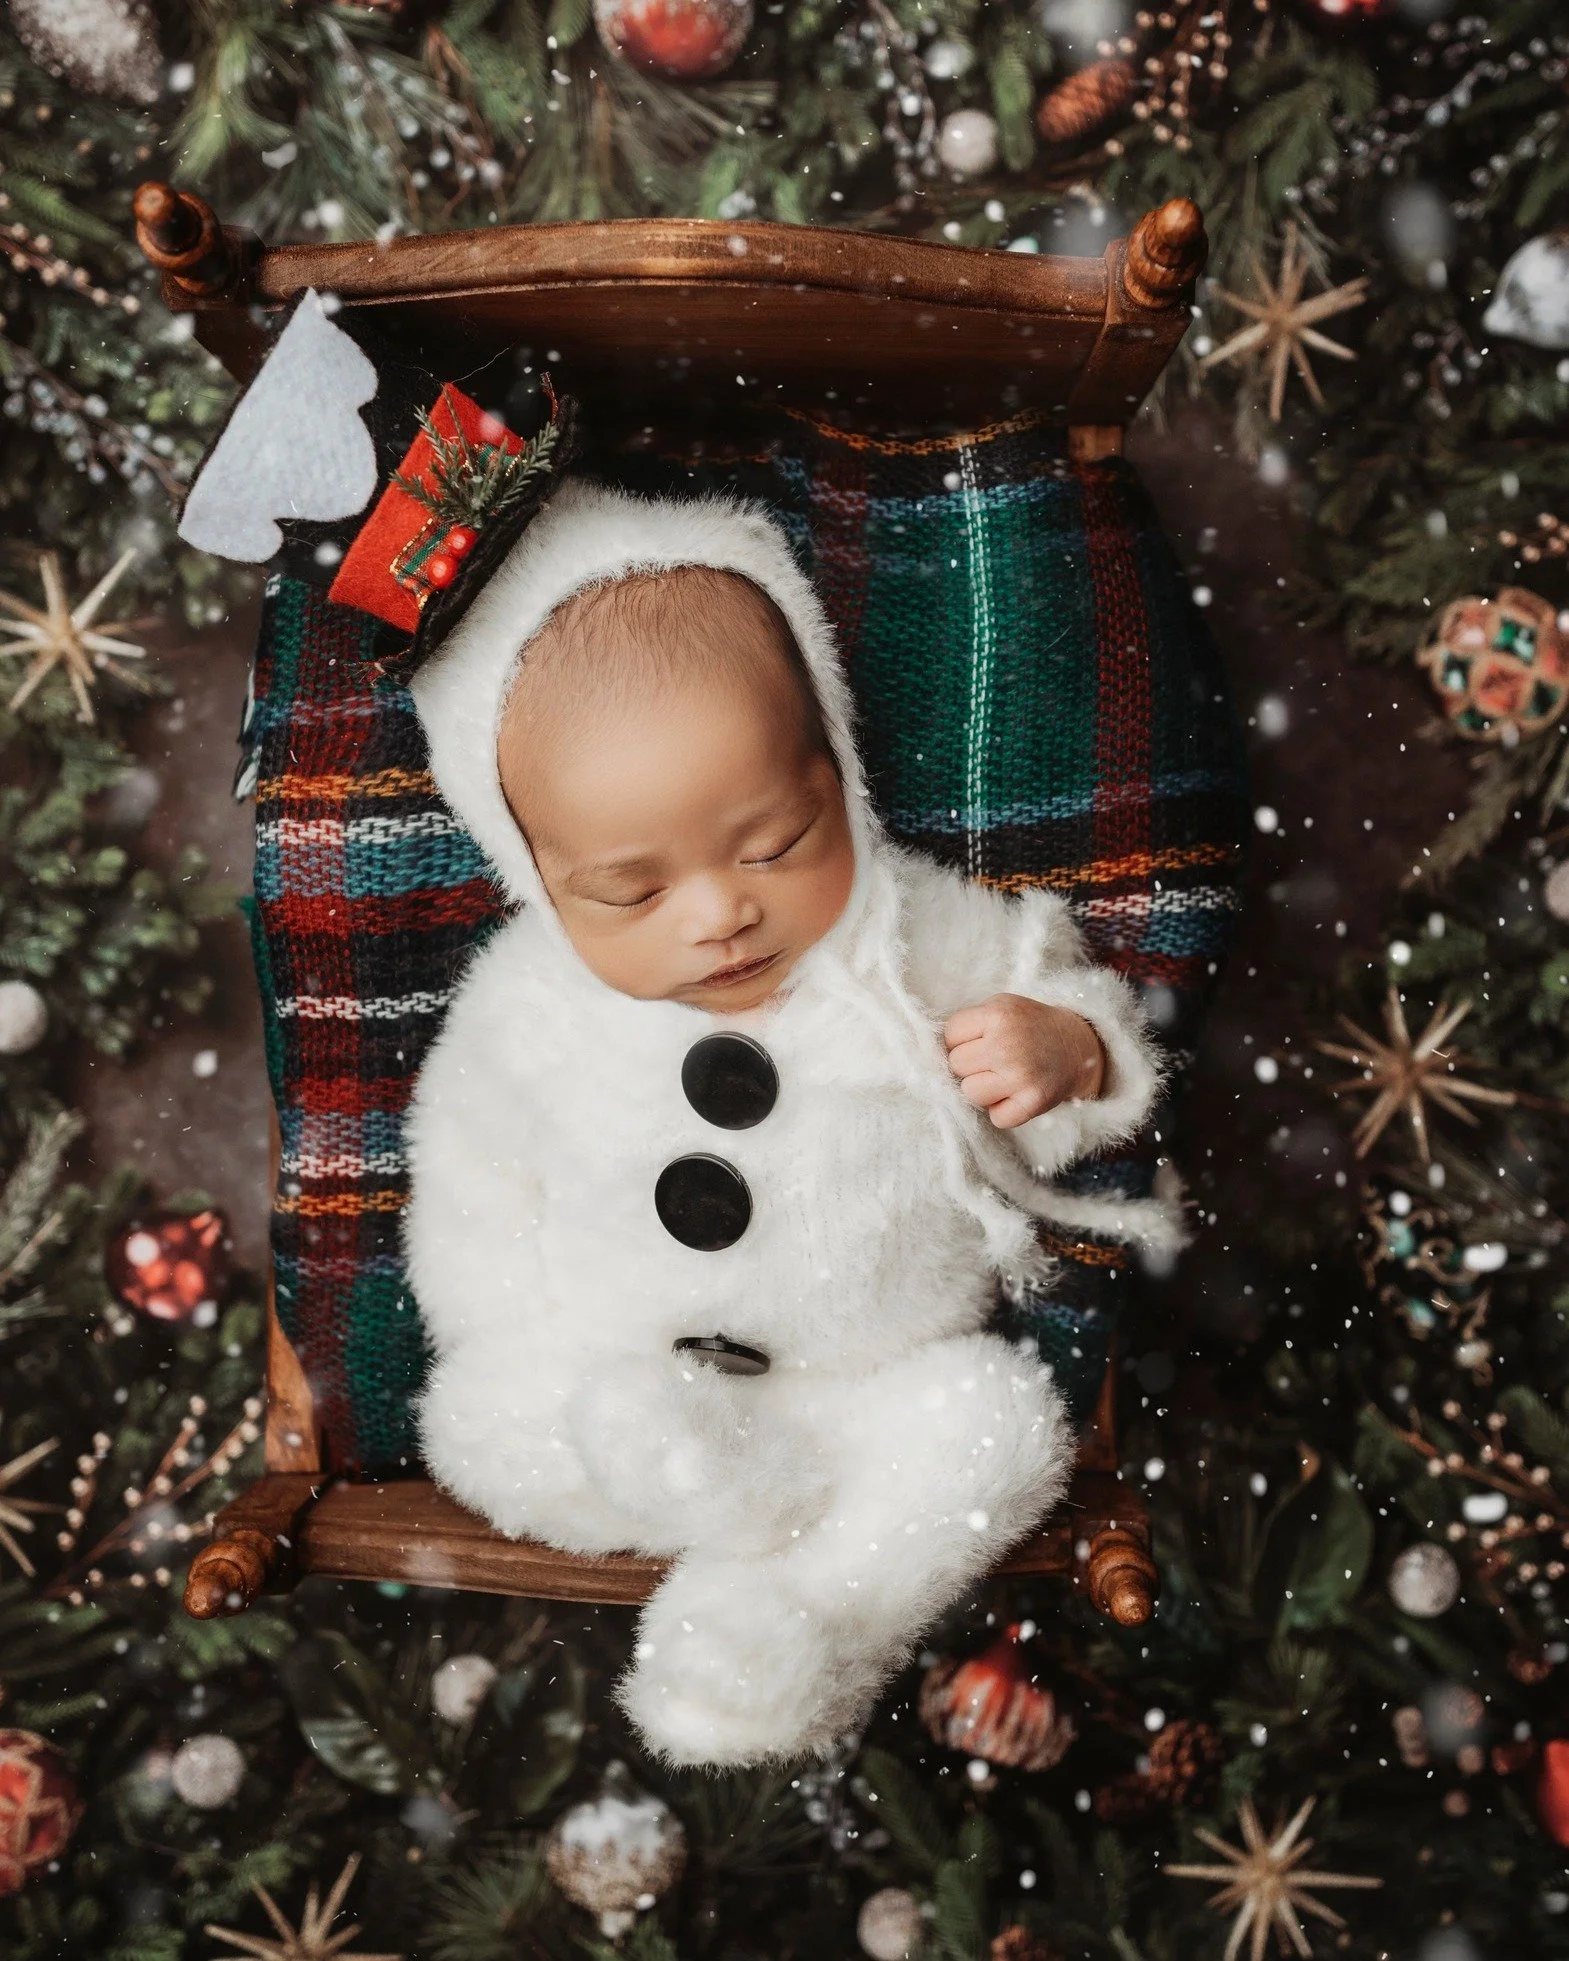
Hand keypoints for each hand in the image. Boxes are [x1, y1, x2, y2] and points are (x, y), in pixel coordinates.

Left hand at [943, 993, 1105, 1128]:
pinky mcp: (1032, 1102)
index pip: (949, 1035)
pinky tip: (1016, 1094)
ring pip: (969, 1093)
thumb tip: (927, 1052)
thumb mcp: (1002, 1007)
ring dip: (983, 1089)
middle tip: (994, 1061)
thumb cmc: (1029, 1027)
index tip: (980, 1042)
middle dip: (970, 1065)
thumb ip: (970, 1024)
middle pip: (956, 1065)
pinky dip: (1003, 1110)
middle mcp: (1007, 1044)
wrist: (1077, 1047)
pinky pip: (995, 1117)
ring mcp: (1020, 1075)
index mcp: (998, 1015)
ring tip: (1004, 1077)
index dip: (961, 1041)